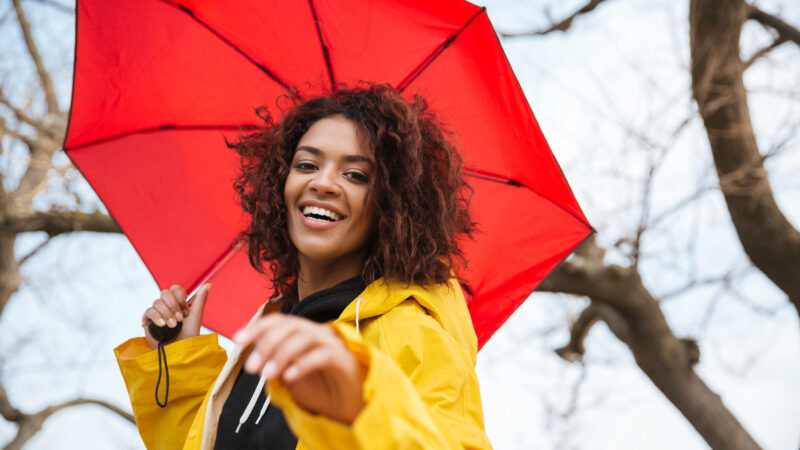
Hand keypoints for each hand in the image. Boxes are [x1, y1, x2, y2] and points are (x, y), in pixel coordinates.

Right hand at [141, 283, 210, 349]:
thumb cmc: (189, 334)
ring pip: (157, 302)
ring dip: (167, 314)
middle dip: (174, 306)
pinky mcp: (147, 320)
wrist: (179, 350)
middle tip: (180, 319)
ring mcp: (156, 312)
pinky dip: (157, 317)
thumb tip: (208, 284)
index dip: (180, 298)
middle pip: (165, 293)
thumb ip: (201, 299)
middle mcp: (166, 305)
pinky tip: (162, 325)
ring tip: (173, 326)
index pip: (175, 289)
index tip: (187, 311)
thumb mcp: (196, 315)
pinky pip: (149, 311)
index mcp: (178, 302)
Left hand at [234, 314, 365, 423]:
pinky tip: (289, 377)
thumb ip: (274, 364)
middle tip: (251, 368)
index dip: (257, 327)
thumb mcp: (289, 376)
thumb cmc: (319, 389)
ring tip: (267, 375)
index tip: (238, 340)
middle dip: (266, 345)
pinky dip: (304, 364)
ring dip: (282, 355)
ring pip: (305, 338)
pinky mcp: (345, 360)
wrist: (347, 408)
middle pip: (290, 327)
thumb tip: (254, 359)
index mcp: (304, 333)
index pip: (279, 321)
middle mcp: (318, 333)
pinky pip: (323, 355)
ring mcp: (333, 344)